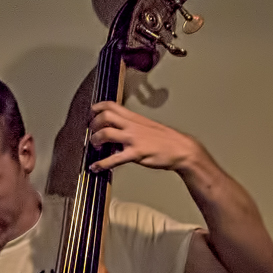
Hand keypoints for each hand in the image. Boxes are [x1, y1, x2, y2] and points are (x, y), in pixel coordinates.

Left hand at [86, 102, 207, 175]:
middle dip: (93, 125)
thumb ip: (130, 127)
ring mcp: (134, 139)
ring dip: (95, 141)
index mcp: (134, 118)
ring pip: (105, 133)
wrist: (182, 149)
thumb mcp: (147, 126)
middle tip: (92, 134)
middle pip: (104, 116)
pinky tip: (96, 167)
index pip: (110, 105)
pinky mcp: (136, 153)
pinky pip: (114, 159)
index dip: (96, 109)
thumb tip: (114, 132)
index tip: (90, 116)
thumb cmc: (165, 140)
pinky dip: (101, 164)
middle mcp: (132, 125)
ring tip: (95, 148)